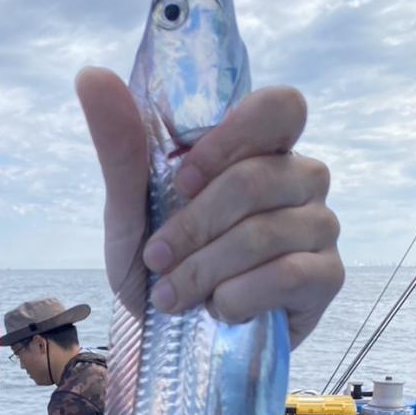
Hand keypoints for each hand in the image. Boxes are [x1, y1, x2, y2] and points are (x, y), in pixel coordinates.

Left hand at [76, 68, 343, 348]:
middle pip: (259, 178)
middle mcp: (299, 179)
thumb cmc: (158, 264)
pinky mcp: (326, 277)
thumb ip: (119, 147)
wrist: (169, 339)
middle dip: (194, 226)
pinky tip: (217, 309)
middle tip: (156, 259)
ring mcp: (319, 226)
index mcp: (257, 149)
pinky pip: (289, 275)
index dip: (233, 138)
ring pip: (268, 232)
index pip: (280, 107)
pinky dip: (237, 297)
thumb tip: (90, 75)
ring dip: (205, 270)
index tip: (182, 179)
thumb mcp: (128, 211)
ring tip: (172, 296)